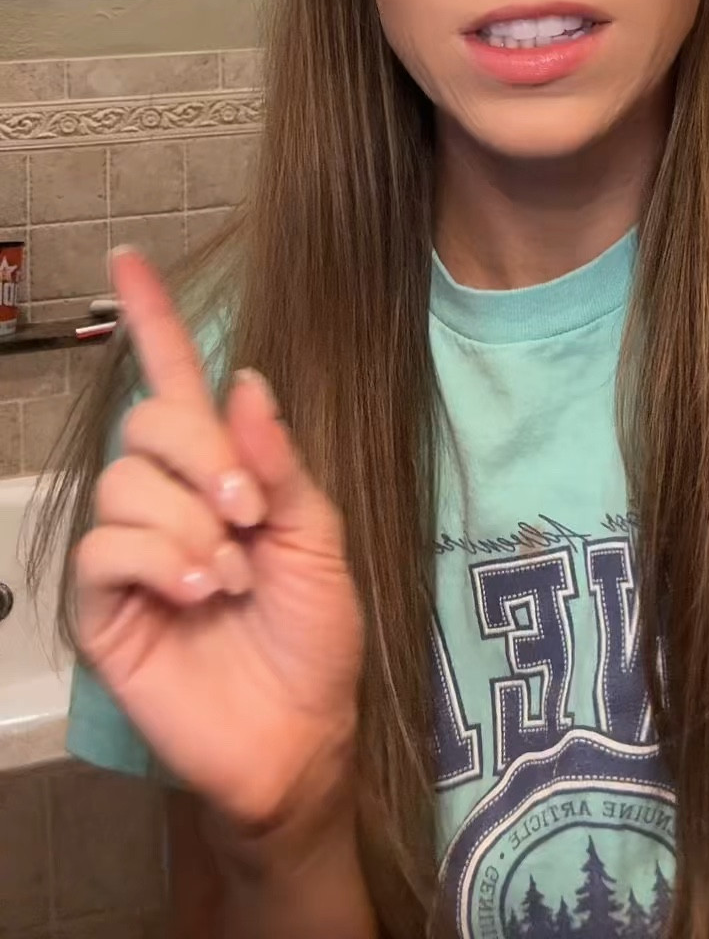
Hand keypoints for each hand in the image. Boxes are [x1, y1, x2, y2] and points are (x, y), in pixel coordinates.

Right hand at [73, 248, 363, 833]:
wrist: (301, 733)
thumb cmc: (316, 636)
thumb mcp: (319, 536)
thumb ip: (279, 460)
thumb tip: (243, 381)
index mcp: (221, 471)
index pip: (176, 380)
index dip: (153, 319)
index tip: (130, 259)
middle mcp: (167, 500)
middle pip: (149, 422)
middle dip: (204, 456)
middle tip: (250, 511)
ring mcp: (131, 552)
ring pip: (128, 483)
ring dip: (192, 524)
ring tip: (230, 575)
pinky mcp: (105, 607)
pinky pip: (109, 546)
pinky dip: (162, 560)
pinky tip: (200, 593)